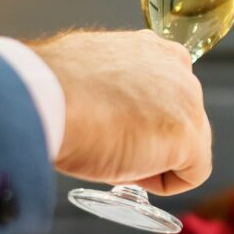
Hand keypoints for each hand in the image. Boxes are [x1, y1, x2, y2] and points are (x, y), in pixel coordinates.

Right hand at [32, 29, 211, 195]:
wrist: (41, 101)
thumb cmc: (53, 90)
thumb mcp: (92, 74)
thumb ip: (116, 84)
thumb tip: (109, 102)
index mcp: (154, 49)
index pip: (165, 96)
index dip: (138, 120)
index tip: (109, 125)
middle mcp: (179, 68)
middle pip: (178, 121)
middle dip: (149, 140)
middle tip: (106, 142)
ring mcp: (188, 101)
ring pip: (187, 148)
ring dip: (152, 160)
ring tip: (110, 151)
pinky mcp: (188, 136)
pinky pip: (191, 174)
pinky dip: (161, 183)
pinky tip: (127, 168)